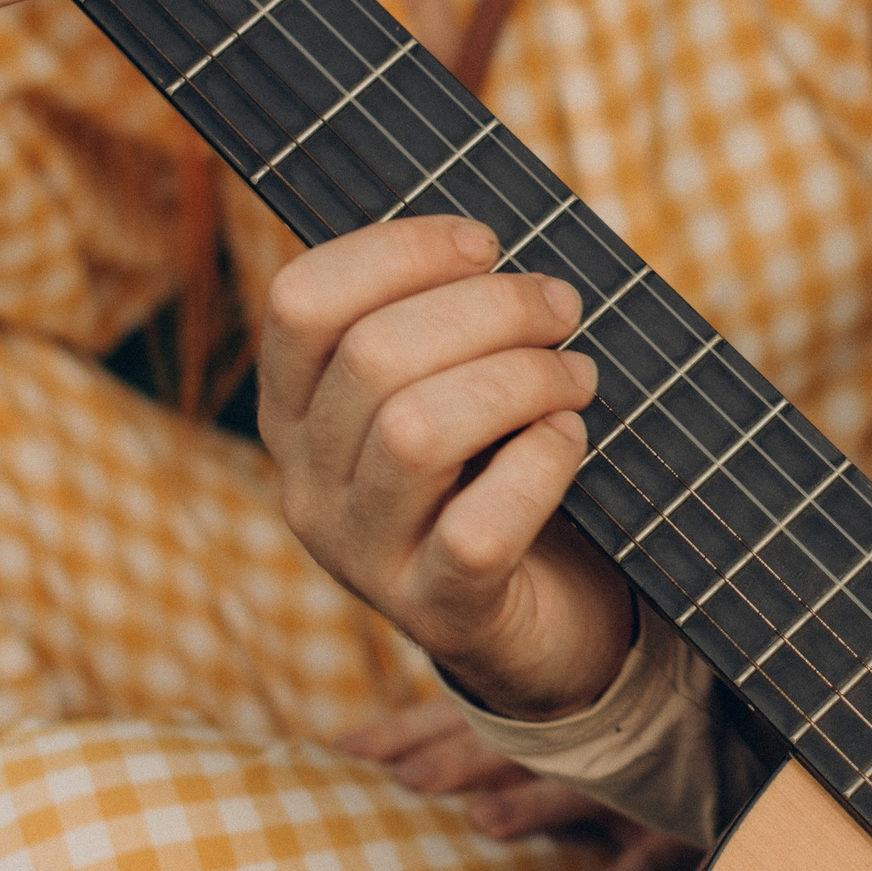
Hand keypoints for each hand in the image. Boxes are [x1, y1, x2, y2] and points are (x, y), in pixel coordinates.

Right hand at [259, 217, 633, 719]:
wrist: (535, 626)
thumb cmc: (495, 474)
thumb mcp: (446, 390)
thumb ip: (443, 321)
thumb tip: (489, 243)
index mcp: (295, 411)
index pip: (299, 301)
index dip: (398, 252)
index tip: (486, 244)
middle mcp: (307, 484)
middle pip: (371, 358)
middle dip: (489, 311)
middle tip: (562, 308)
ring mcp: (363, 557)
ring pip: (415, 433)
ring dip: (519, 380)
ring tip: (576, 375)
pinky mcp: (438, 614)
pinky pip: (478, 528)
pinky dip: (539, 465)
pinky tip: (571, 441)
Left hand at [336, 700, 699, 870]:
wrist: (737, 734)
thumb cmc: (630, 734)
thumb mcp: (549, 725)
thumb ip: (478, 731)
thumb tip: (374, 760)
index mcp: (541, 711)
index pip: (461, 714)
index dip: (405, 732)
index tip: (346, 753)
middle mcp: (579, 739)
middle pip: (509, 746)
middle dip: (455, 762)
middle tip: (403, 782)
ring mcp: (628, 782)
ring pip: (577, 791)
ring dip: (533, 806)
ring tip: (485, 822)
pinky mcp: (676, 828)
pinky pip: (646, 861)